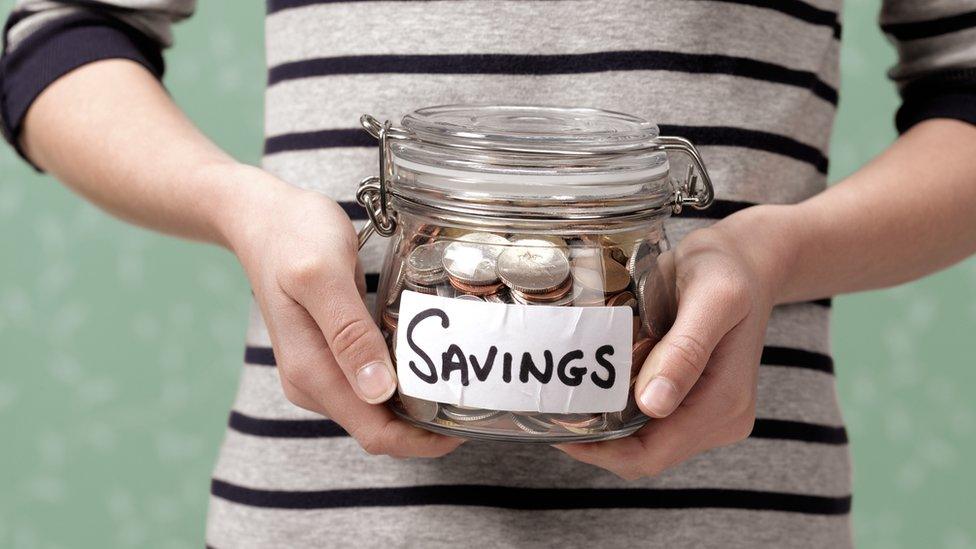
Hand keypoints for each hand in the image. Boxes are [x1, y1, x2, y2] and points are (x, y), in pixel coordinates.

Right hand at [216, 164, 463, 457]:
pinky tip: (430, 361)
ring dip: (417, 405)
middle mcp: (313, 382)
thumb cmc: (292, 236)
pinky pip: (373, 383)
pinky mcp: (331, 354)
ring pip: (378, 409)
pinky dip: (403, 381)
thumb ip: (349, 332)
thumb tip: (378, 392)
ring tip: (461, 383)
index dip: (421, 441)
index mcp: (311, 372)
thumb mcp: (322, 274)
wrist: (262, 218)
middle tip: (475, 399)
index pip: (374, 433)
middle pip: (379, 428)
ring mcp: (321, 370)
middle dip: (425, 427)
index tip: (465, 428)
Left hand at [556, 206, 791, 478]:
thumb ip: (685, 351)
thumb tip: (653, 405)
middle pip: (645, 455)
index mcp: (725, 402)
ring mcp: (709, 413)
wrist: (745, 260)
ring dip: (605, 428)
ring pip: (643, 442)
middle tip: (551, 411)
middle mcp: (721, 418)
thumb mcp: (712, 298)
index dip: (601, 451)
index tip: (556, 427)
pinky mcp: (694, 399)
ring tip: (565, 399)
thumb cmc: (727, 271)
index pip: (653, 454)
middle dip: (596, 442)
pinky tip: (592, 389)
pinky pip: (648, 421)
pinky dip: (618, 412)